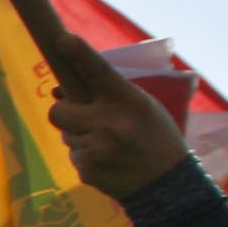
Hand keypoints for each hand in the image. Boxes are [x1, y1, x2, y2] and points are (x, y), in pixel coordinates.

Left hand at [46, 37, 189, 200]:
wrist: (169, 187)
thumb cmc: (156, 137)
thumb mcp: (143, 107)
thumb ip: (106, 95)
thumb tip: (58, 90)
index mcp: (129, 102)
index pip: (100, 72)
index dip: (80, 54)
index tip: (62, 39)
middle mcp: (111, 124)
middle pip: (59, 111)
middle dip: (65, 111)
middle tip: (84, 115)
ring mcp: (97, 149)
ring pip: (66, 134)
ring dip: (80, 134)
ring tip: (110, 143)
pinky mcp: (87, 170)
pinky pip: (73, 154)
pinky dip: (86, 155)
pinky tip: (109, 160)